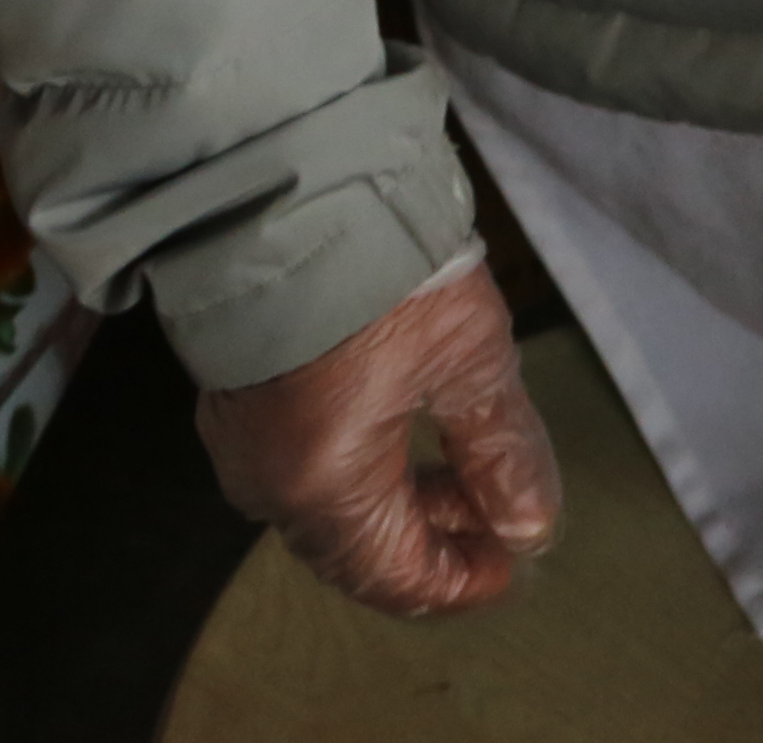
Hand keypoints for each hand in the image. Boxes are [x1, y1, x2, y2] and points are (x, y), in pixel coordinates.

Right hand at [197, 256, 560, 618]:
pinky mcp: (236, 392)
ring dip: (398, 501)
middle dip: (431, 541)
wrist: (289, 180)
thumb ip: (500, 451)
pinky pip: (301, 464)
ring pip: (327, 506)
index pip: (395, 576)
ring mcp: (242, 437)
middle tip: (495, 519)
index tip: (511, 565)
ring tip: (463, 473)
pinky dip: (359, 467)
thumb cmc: (384, 272)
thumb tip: (526, 524)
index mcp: (323, 488)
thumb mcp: (469, 360)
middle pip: (355, 547)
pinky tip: (403, 436)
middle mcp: (269, 481)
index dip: (458, 583)